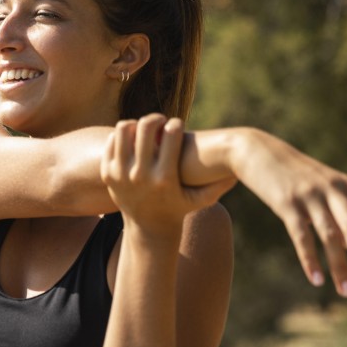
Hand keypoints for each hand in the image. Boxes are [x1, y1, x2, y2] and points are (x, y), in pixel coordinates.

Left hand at [101, 116, 236, 239]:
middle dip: (155, 118)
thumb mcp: (200, 199)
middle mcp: (140, 175)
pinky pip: (112, 142)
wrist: (147, 228)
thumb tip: (238, 170)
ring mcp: (120, 174)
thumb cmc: (178, 208)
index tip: (177, 125)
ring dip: (135, 124)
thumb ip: (219, 185)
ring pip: (123, 129)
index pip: (170, 134)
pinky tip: (133, 141)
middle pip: (144, 127)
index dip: (175, 124)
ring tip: (145, 130)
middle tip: (160, 122)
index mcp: (165, 178)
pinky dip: (122, 136)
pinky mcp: (108, 174)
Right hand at [230, 128, 346, 296]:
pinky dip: (310, 260)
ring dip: (339, 266)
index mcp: (345, 184)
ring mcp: (308, 196)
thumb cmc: (292, 172)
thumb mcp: (321, 183)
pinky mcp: (285, 204)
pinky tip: (317, 279)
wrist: (256, 150)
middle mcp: (331, 189)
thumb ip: (337, 208)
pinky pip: (301, 236)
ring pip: (329, 236)